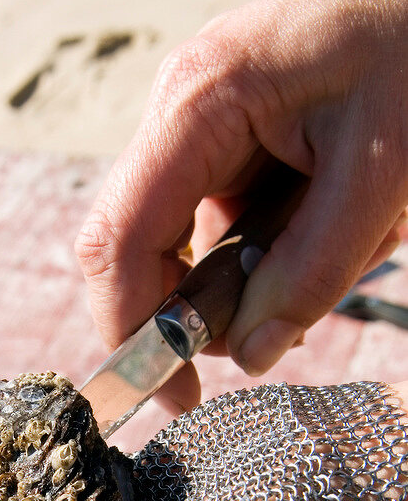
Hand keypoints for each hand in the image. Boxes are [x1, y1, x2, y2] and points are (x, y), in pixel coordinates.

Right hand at [76, 0, 407, 414]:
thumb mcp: (380, 172)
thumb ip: (312, 272)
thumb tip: (251, 354)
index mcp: (197, 106)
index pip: (119, 239)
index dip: (131, 329)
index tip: (172, 394)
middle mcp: (179, 115)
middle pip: (138, 246)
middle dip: (196, 303)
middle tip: (273, 328)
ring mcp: (199, 127)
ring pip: (188, 242)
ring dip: (252, 269)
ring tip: (344, 236)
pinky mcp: (227, 139)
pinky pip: (225, 221)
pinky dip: (273, 243)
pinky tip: (335, 215)